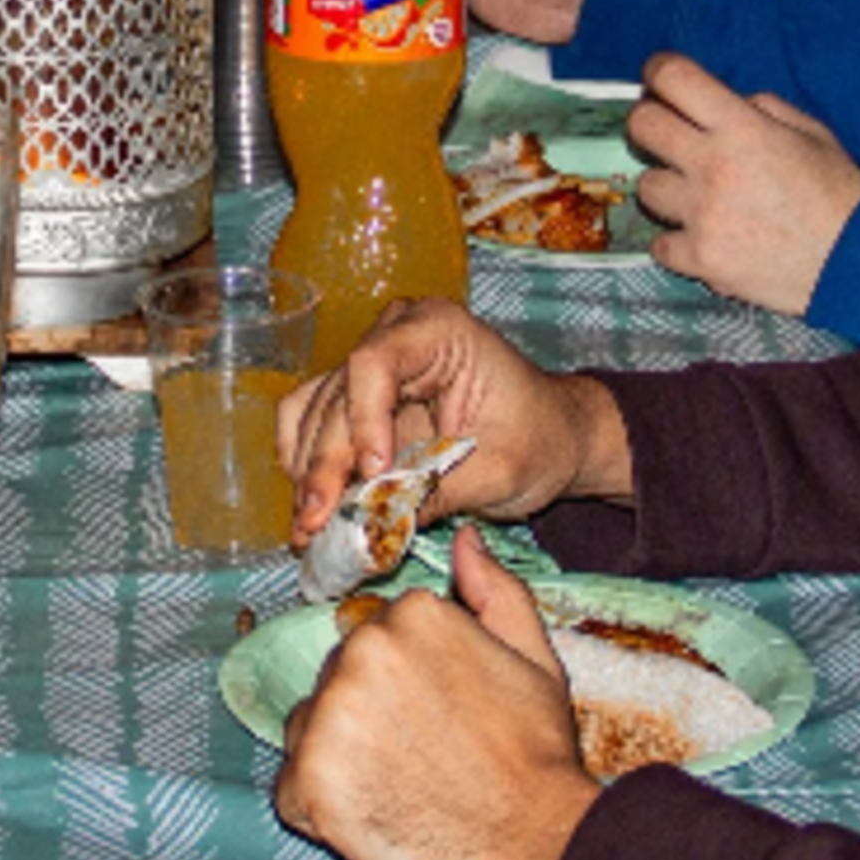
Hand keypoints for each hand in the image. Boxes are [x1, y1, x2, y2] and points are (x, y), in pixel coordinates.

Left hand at [275, 529, 601, 859]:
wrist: (539, 848)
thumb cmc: (539, 757)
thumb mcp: (534, 659)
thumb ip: (494, 593)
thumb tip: (462, 541)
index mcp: (410, 616)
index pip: (374, 646)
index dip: (403, 692)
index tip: (439, 724)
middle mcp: (360, 653)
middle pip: (335, 685)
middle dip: (365, 722)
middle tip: (422, 763)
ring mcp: (329, 716)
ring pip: (306, 733)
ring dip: (338, 763)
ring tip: (399, 793)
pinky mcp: (308, 780)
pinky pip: (291, 792)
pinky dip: (320, 812)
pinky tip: (373, 822)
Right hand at [278, 299, 630, 543]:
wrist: (551, 439)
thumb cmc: (538, 440)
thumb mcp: (500, 471)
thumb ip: (438, 492)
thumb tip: (374, 527)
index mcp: (440, 330)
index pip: (374, 362)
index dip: (362, 420)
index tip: (373, 474)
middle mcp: (394, 335)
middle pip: (337, 394)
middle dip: (325, 464)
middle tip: (318, 522)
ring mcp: (371, 365)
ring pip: (314, 413)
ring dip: (309, 473)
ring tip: (310, 528)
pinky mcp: (356, 399)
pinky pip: (310, 425)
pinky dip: (308, 468)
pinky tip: (315, 510)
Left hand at [625, 56, 859, 315]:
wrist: (857, 265)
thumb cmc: (839, 194)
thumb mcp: (811, 133)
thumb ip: (763, 109)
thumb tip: (723, 103)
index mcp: (742, 127)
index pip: (674, 79)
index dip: (660, 70)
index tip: (659, 76)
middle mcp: (713, 166)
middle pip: (642, 126)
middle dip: (649, 123)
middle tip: (667, 135)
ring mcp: (702, 215)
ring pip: (646, 186)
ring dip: (667, 187)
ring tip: (696, 198)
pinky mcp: (701, 258)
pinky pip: (659, 243)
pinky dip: (676, 241)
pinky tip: (703, 238)